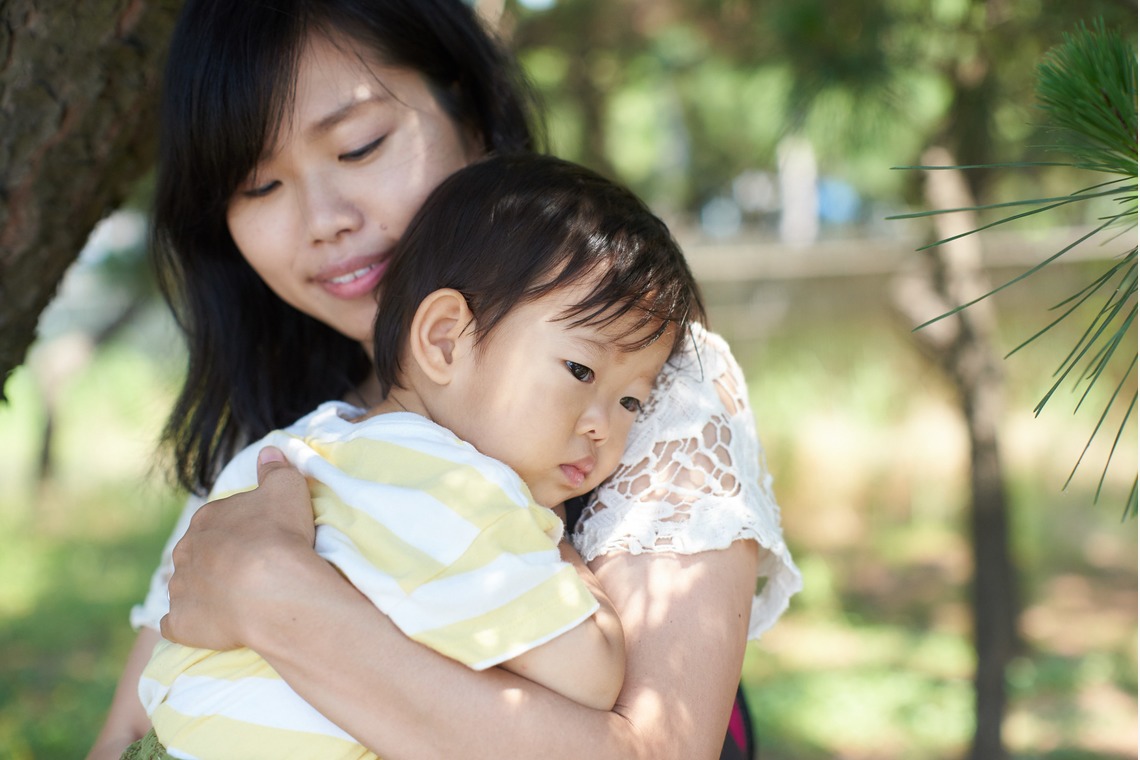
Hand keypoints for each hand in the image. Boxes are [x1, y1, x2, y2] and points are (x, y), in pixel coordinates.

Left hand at [160, 446, 315, 649]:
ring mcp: (180, 588)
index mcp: (207, 518)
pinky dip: (190, 624)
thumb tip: (269, 452)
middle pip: (198, 553)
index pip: (218, 520)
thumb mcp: (287, 488)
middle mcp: (185, 550)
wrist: (271, 589)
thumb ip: (276, 469)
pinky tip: (210, 625)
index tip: (262, 541)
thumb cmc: (279, 535)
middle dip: (218, 560)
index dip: (240, 531)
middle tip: (251, 571)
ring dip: (205, 591)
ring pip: (186, 587)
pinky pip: (178, 624)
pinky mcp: (181, 623)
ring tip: (237, 600)